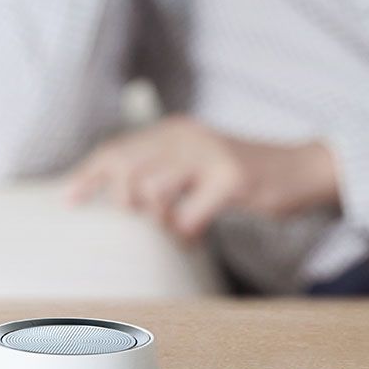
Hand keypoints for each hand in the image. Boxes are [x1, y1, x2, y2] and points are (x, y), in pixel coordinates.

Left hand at [66, 116, 339, 241]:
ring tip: (174, 228)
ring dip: (158, 219)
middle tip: (145, 220)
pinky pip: (189, 214)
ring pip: (153, 189)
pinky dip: (185, 232)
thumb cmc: (241, 174)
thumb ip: (161, 171)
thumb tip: (119, 194)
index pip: (117, 149)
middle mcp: (187, 136)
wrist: (301, 169)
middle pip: (127, 168)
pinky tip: (194, 237)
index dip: (89, 175)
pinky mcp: (232, 180)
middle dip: (126, 203)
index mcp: (173, 130)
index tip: (67, 200)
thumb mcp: (195, 162)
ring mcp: (210, 156)